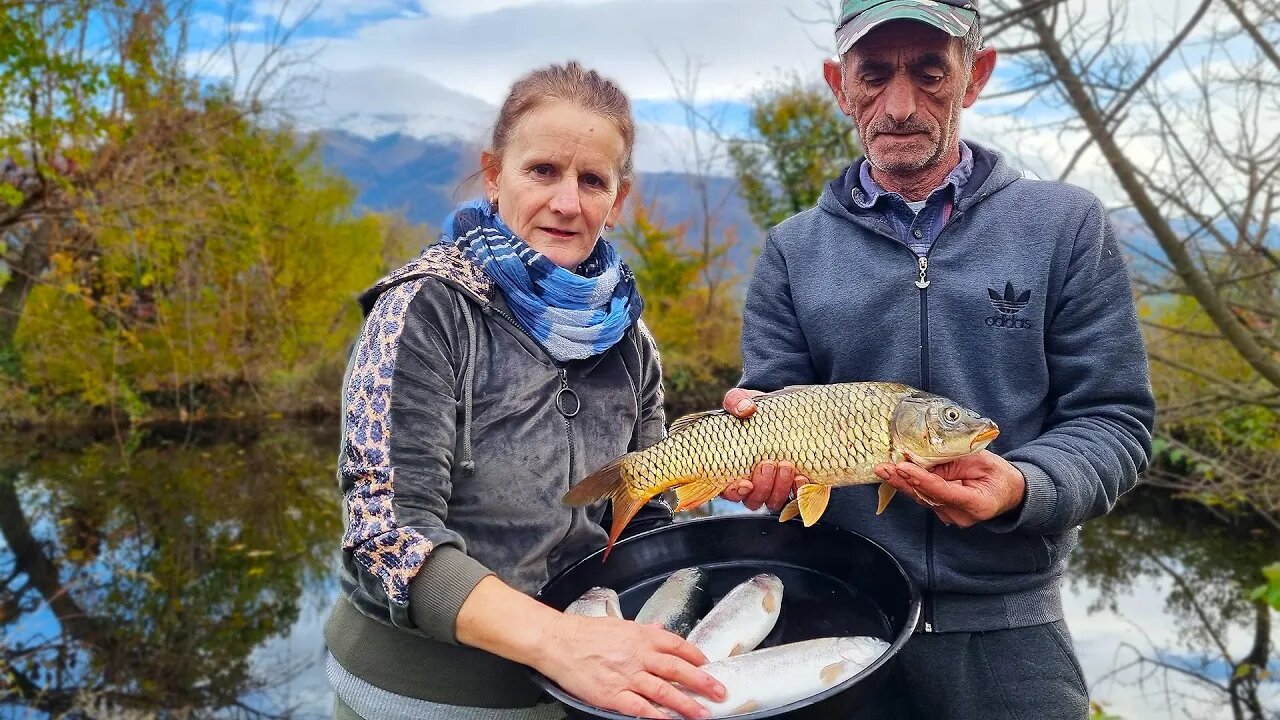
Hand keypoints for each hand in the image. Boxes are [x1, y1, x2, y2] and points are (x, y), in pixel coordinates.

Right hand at [535, 613, 725, 718]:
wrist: (558, 642)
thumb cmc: (585, 632)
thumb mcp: (619, 625)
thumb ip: (642, 631)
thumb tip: (660, 630)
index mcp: (642, 636)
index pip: (677, 645)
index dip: (695, 656)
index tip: (708, 664)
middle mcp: (639, 655)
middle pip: (678, 669)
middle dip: (702, 682)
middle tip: (720, 691)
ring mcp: (627, 676)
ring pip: (664, 691)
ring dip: (686, 703)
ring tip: (703, 712)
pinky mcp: (612, 695)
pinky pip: (640, 707)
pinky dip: (656, 715)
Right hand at [717, 389, 807, 511]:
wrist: (784, 413)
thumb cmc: (755, 410)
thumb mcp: (742, 400)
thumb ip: (737, 401)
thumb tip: (745, 408)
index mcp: (731, 470)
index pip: (729, 491)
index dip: (735, 492)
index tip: (744, 482)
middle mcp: (752, 484)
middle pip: (753, 500)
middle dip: (762, 486)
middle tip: (769, 464)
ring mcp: (773, 487)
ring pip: (773, 501)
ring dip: (780, 488)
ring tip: (787, 466)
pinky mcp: (793, 485)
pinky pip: (796, 497)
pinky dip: (800, 490)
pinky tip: (802, 477)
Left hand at [874, 451, 1025, 527]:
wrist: (1008, 492)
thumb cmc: (998, 474)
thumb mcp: (982, 461)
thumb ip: (955, 463)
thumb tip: (925, 460)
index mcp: (978, 504)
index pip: (944, 492)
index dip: (922, 480)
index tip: (903, 467)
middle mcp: (961, 516)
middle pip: (927, 497)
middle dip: (903, 481)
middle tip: (883, 468)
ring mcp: (951, 517)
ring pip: (922, 498)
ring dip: (902, 483)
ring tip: (884, 468)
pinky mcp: (943, 512)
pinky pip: (924, 497)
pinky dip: (910, 485)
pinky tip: (895, 474)